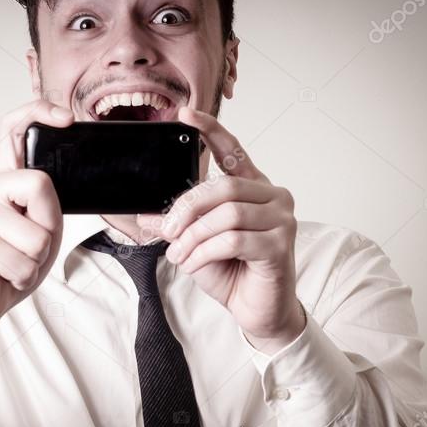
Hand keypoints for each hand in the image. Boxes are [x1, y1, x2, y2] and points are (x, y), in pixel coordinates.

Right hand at [0, 99, 71, 360]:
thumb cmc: (10, 264)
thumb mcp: (42, 228)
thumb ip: (46, 203)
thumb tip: (46, 185)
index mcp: (3, 178)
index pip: (14, 128)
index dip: (39, 112)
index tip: (67, 119)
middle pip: (41, 185)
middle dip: (48, 227)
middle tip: (29, 244)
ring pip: (37, 235)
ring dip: (35, 261)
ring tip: (14, 261)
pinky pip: (22, 262)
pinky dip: (22, 277)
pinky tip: (4, 274)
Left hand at [138, 107, 304, 354]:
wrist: (258, 312)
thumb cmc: (233, 274)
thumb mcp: (195, 244)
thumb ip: (177, 225)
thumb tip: (145, 214)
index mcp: (253, 188)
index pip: (232, 150)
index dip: (211, 131)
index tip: (186, 115)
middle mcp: (272, 197)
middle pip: (222, 187)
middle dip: (186, 209)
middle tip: (167, 231)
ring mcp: (282, 219)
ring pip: (227, 214)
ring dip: (194, 236)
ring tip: (180, 254)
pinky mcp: (281, 244)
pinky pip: (234, 239)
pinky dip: (205, 251)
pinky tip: (195, 263)